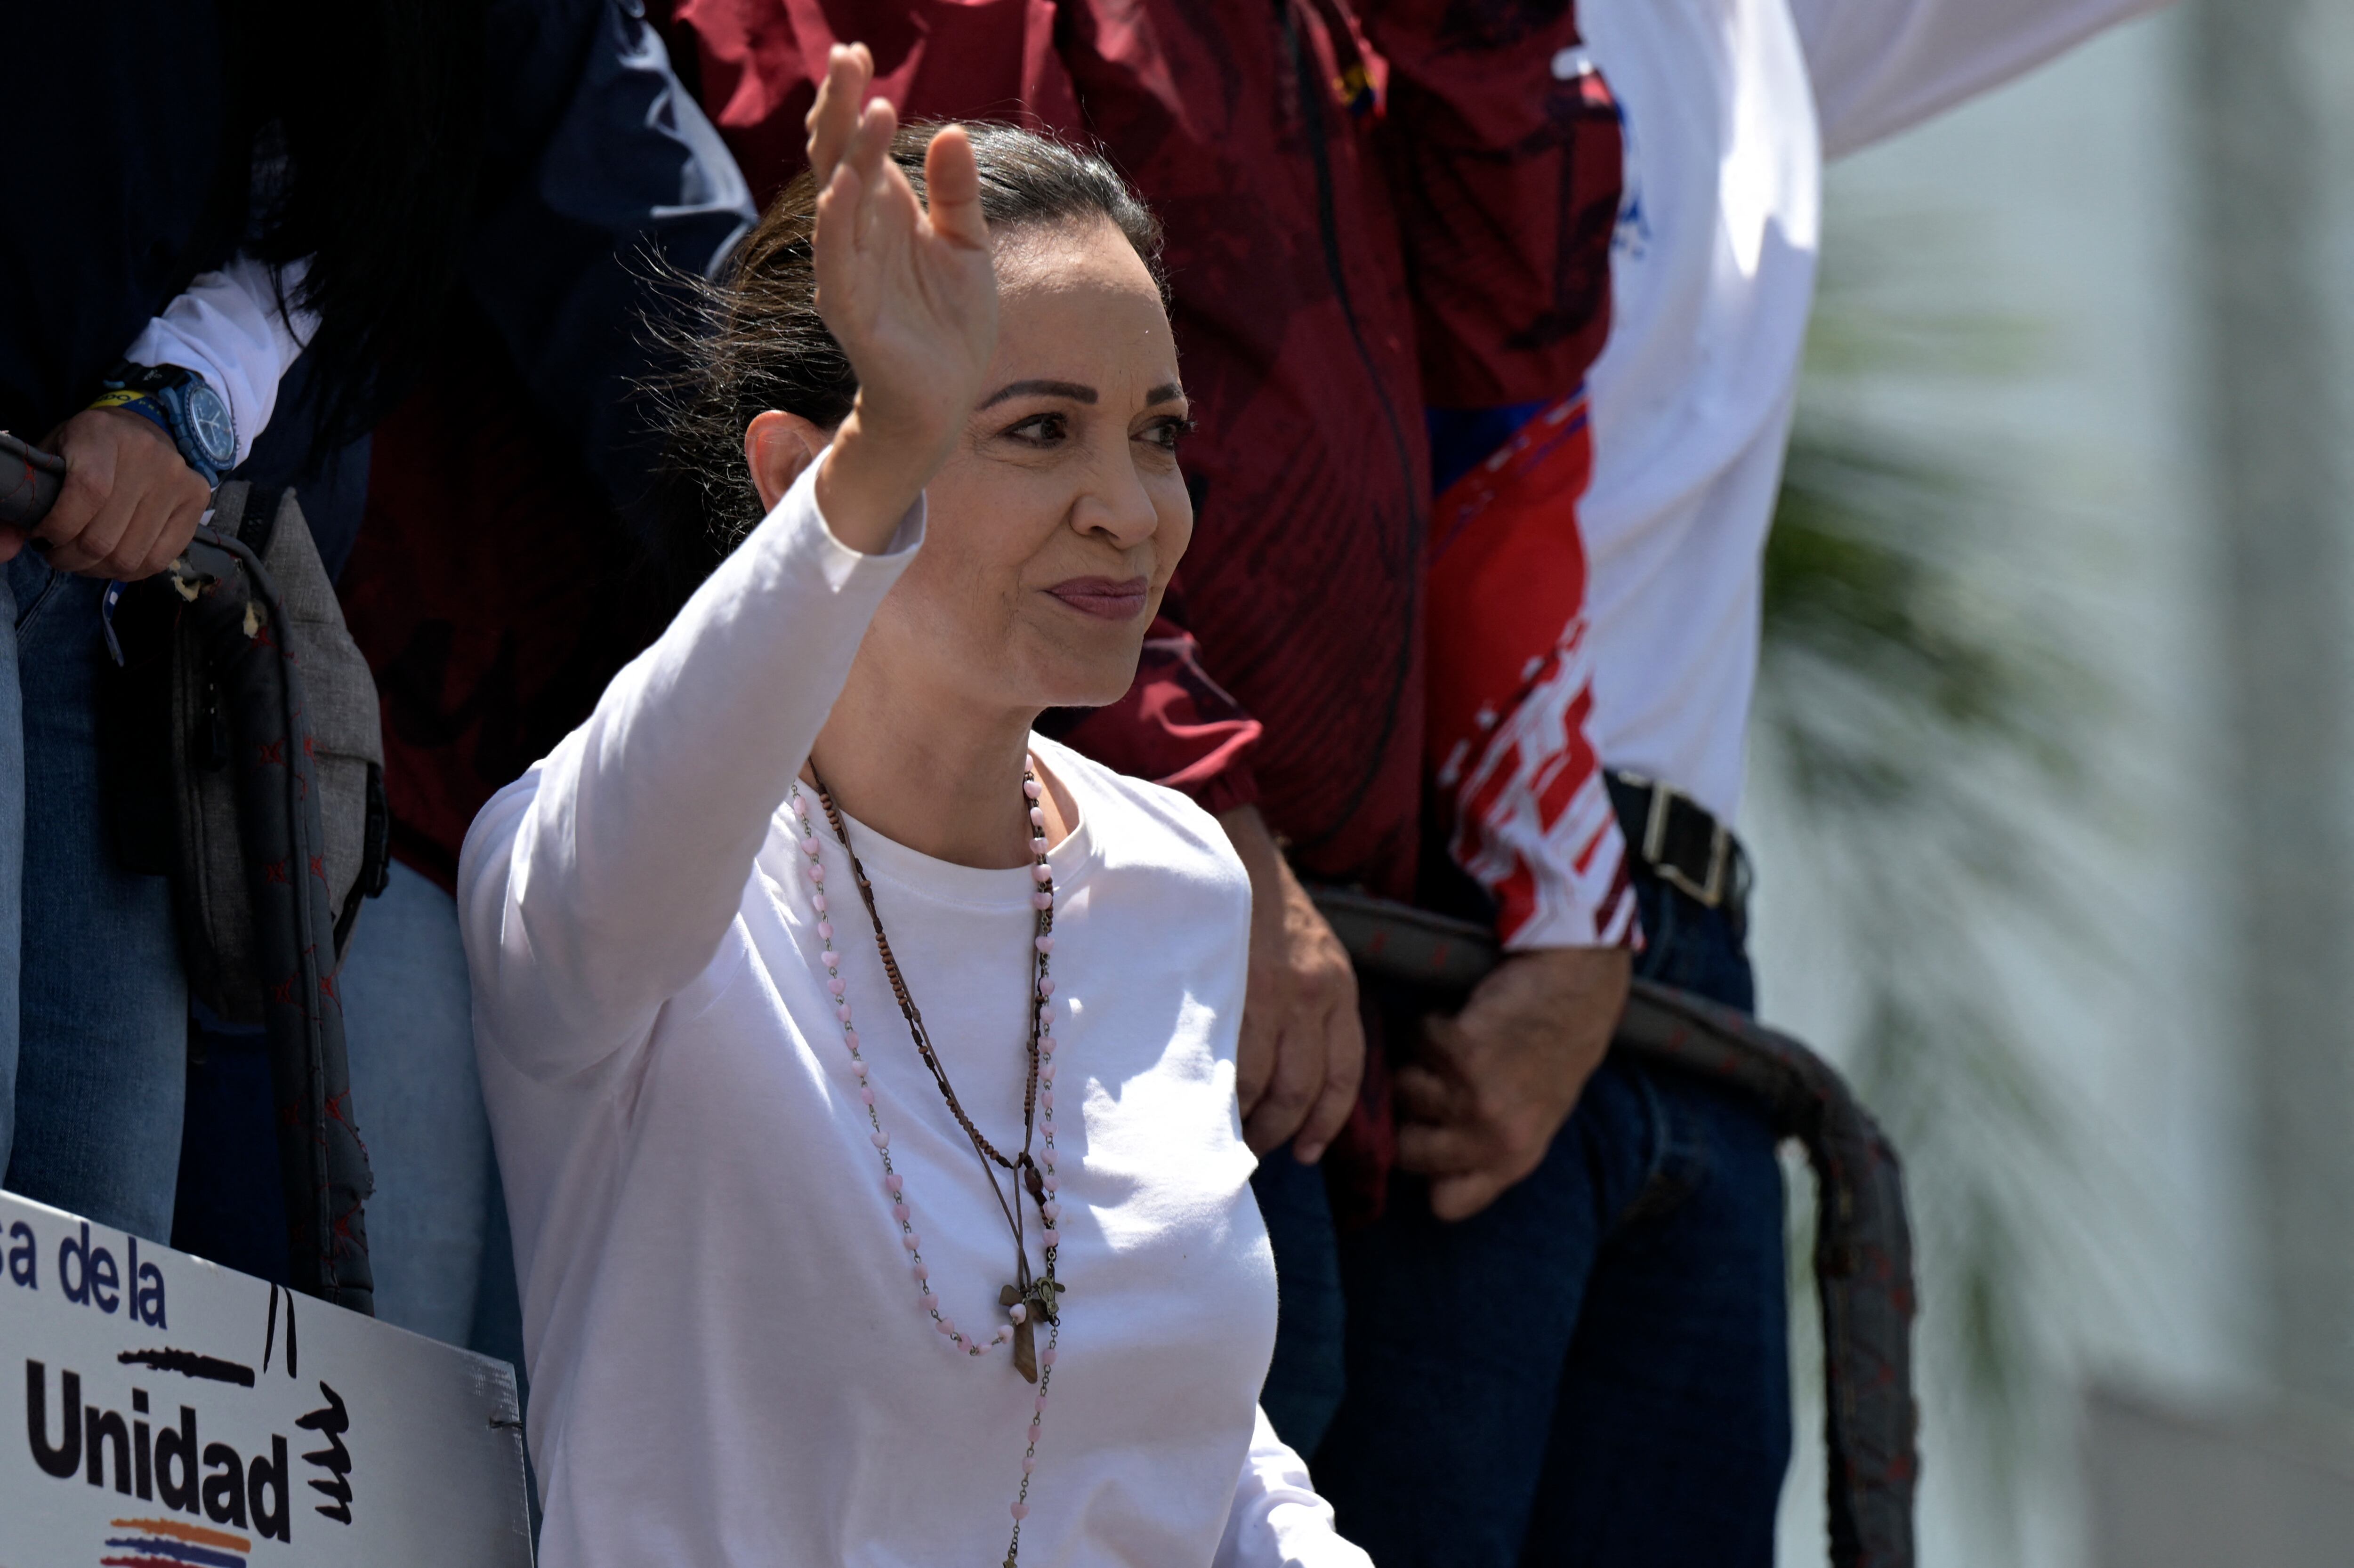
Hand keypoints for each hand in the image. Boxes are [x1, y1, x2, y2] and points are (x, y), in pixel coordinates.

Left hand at [8, 408, 208, 578]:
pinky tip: (111, 562)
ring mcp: (178, 480)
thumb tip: (10, 543)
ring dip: (97, 569)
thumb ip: (31, 493)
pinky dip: (129, 572)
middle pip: (105, 535)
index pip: (87, 492)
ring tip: (83, 559)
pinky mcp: (197, 501)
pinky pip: (159, 559)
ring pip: (130, 557)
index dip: (59, 526)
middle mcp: (149, 456)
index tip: (41, 536)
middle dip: (70, 558)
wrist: (143, 428)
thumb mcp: (53, 453)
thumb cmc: (88, 445)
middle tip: (57, 555)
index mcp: (102, 434)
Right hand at [803, 43, 996, 549]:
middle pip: (839, 160)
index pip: (857, 145)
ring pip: (838, 204)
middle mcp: (857, 236)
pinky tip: (846, 187)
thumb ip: (957, 195)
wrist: (949, 397)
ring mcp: (849, 273)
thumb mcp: (968, 247)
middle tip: (849, 58)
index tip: (859, 52)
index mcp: (882, 214)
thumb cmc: (952, 323)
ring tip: (868, 110)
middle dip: (842, 109)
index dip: (854, 101)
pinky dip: (839, 224)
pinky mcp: (853, 313)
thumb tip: (953, 133)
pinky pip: (838, 263)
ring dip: (850, 156)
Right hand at [1219, 806, 1363, 1163]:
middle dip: (1280, 1132)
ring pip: (1263, 1087)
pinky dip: (1217, 1093)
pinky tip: (1203, 1101)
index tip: (1308, 1151)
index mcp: (1340, 987)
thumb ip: (1315, 1008)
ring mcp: (1272, 993)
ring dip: (1245, 1121)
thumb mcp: (1313, 953)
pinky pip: (1228, 1063)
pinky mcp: (1231, 990)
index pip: (1345, 1074)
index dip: (1327, 1123)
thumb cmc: (1264, 908)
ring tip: (1224, 1131)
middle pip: (1303, 1091)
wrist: (1227, 849)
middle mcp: (1315, 994)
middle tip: (1255, 1150)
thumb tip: (1296, 1084)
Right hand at [1395, 946, 1629, 1220]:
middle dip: (1410, 1115)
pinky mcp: (1463, 1052)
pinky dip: (1429, 1025)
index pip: (1446, 1204)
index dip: (1428, 1171)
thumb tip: (1419, 1167)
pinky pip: (1413, 1043)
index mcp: (1515, 1161)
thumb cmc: (1554, 1052)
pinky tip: (1467, 1020)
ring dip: (1419, 1063)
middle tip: (1436, 1082)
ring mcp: (1478, 1096)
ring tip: (1459, 1047)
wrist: (1577, 988)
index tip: (1431, 1138)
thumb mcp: (1533, 1121)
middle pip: (1406, 1151)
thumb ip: (1485, 1150)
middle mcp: (1496, 1139)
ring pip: (1402, 1090)